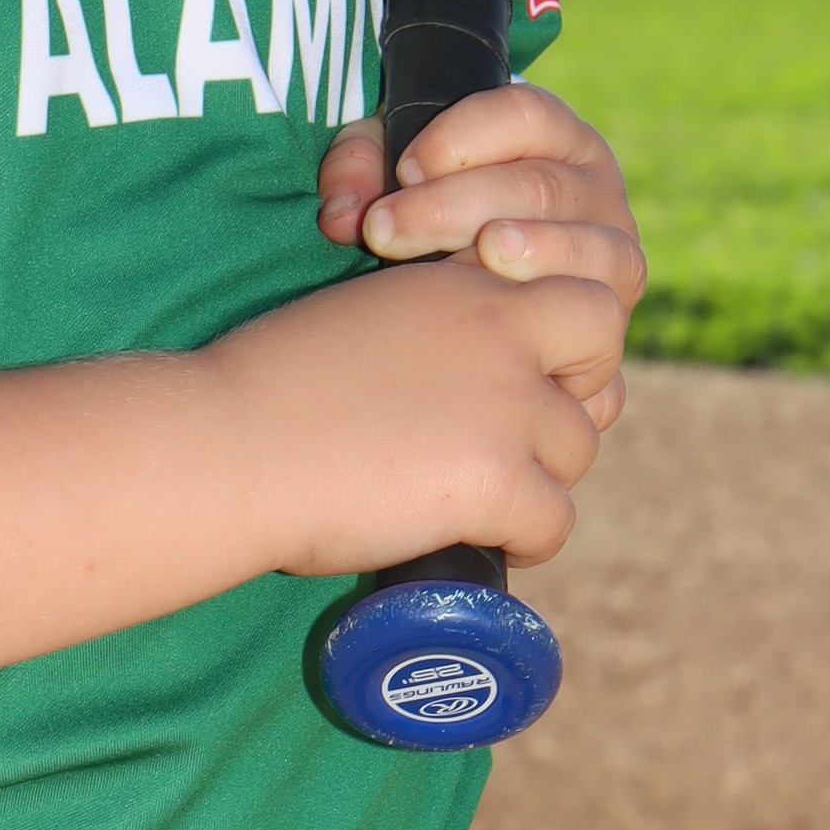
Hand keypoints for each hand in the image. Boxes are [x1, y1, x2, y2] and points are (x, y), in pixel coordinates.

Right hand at [201, 256, 627, 578]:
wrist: (229, 442)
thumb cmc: (267, 388)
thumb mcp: (364, 323)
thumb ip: (426, 336)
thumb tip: (451, 384)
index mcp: (463, 285)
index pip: (580, 295)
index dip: (567, 342)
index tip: (525, 381)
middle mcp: (498, 332)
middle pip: (600, 359)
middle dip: (574, 399)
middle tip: (521, 443)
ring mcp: (504, 405)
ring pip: (578, 449)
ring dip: (540, 478)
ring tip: (483, 503)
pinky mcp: (495, 478)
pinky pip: (555, 521)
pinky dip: (527, 541)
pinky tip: (485, 544)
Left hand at [315, 85, 646, 435]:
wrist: (480, 303)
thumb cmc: (433, 216)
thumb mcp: (392, 176)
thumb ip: (357, 175)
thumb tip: (336, 217)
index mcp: (552, 134)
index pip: (524, 113)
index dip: (463, 136)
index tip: (403, 169)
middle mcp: (593, 184)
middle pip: (537, 184)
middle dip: (453, 206)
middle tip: (384, 232)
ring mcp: (613, 245)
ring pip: (579, 241)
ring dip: (524, 251)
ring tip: (477, 255)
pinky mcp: (612, 307)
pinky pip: (599, 302)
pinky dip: (554, 304)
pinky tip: (504, 309)